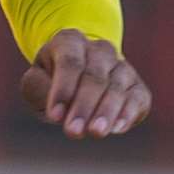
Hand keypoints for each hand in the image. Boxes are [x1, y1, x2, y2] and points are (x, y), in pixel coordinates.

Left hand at [20, 29, 151, 139]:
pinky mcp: (138, 88)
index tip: (54, 116)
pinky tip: (116, 129)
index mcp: (70, 40)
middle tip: (73, 131)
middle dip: (83, 106)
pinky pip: (137, 99)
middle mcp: (100, 49)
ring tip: (95, 132)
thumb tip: (59, 108)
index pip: (69, 62)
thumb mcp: (35, 81)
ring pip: (116, 88)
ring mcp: (122, 67)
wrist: (75, 81)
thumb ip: (39, 88)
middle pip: (94, 76)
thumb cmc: (50, 81)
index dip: (63, 90)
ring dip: (105, 112)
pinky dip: (127, 114)